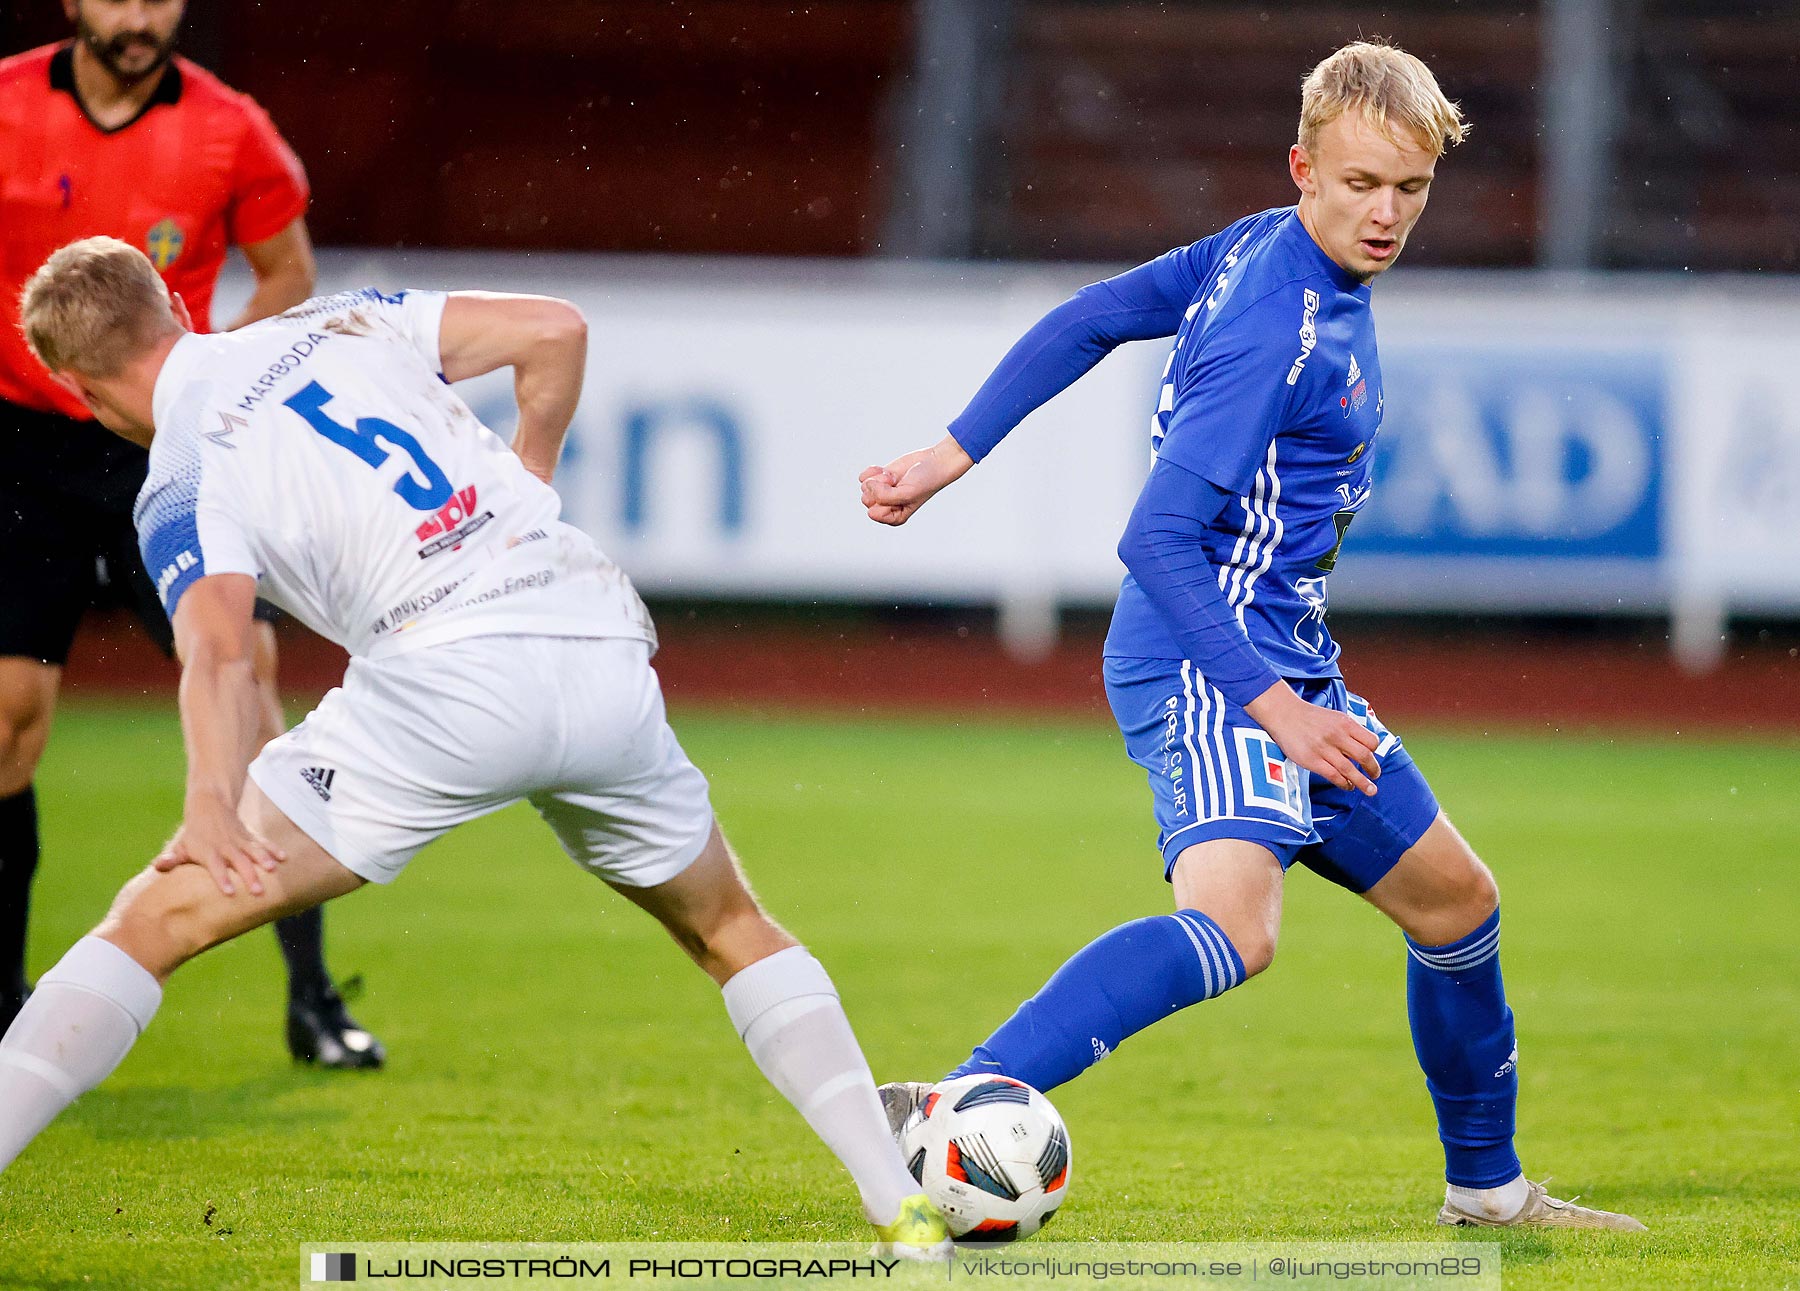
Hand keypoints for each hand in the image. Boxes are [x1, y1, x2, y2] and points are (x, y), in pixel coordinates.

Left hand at [154, 796, 285, 895]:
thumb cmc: (194, 834)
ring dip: (264, 860)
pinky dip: (273, 849)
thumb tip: (158, 866)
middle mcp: (225, 847)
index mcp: (208, 852)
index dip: (222, 879)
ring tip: (273, 870)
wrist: (210, 804)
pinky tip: (283, 857)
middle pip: (239, 863)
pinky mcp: (249, 836)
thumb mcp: (181, 846)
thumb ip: (172, 859)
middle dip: (249, 876)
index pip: (216, 868)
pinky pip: (263, 843)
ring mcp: (239, 840)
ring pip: (253, 851)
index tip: (230, 892)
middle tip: (257, 892)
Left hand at [859, 435, 973, 525]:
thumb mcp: (907, 493)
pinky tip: (886, 471)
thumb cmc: (926, 481)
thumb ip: (884, 496)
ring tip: (895, 478)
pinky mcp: (879, 478)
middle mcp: (886, 507)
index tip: (899, 492)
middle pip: (866, 500)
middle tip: (897, 483)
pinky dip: (873, 471)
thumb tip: (867, 485)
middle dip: (881, 487)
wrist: (934, 461)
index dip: (883, 499)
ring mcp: (882, 492)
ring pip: (864, 488)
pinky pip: (863, 477)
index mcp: (894, 517)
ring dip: (879, 478)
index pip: (873, 512)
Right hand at [1244, 681, 1380, 794]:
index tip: (1373, 757)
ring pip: (1351, 770)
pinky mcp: (1312, 761)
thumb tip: (1365, 748)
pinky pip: (1334, 776)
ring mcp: (1324, 749)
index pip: (1371, 741)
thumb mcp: (1335, 717)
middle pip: (1365, 756)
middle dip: (1373, 769)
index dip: (1375, 752)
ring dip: (1363, 783)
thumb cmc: (1310, 717)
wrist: (1284, 714)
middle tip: (1375, 776)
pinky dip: (1344, 783)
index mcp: (1345, 723)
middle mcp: (1337, 735)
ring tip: (1370, 790)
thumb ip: (1350, 731)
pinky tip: (1348, 786)